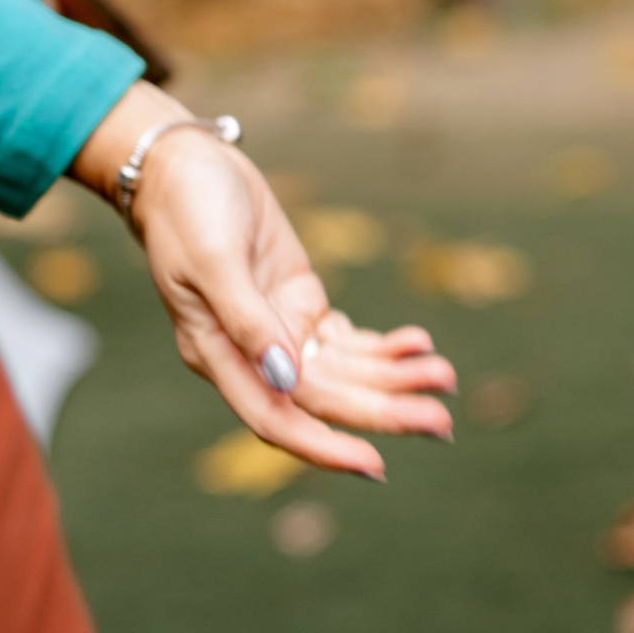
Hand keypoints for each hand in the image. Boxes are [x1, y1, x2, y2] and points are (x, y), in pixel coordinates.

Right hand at [72, 84, 455, 477]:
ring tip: (447, 378)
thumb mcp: (213, 258)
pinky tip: (420, 347)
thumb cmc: (189, 210)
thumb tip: (284, 378)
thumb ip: (248, 320)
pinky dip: (386, 348)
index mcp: (218, 355)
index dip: (324, 446)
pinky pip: (349, 341)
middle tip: (442, 423)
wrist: (186, 167)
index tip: (376, 465)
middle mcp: (252, 355)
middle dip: (385, 411)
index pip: (277, 418)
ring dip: (396, 378)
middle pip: (326, 399)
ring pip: (346, 372)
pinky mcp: (301, 304)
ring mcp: (280, 331)